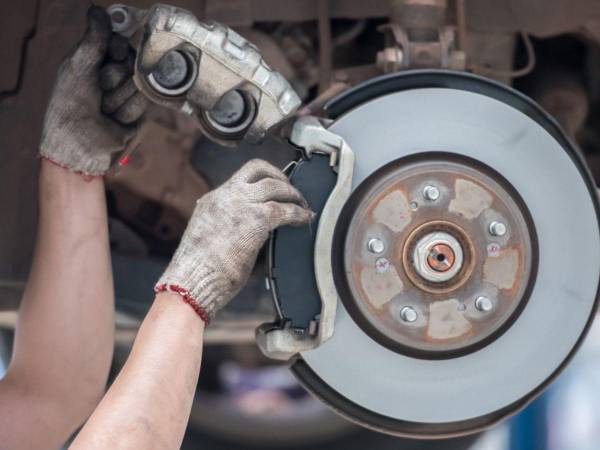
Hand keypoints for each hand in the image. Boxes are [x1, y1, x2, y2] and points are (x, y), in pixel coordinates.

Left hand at [39, 6, 147, 175]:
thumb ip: (94, 39)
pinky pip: (144, 101)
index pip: (121, 41)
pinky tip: (114, 119)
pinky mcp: (141, 111)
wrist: (79, 145)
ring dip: (118, 98)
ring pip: (139, 82)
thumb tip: (97, 9)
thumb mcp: (78, 67)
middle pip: (133, 61)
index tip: (110, 56)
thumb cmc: (70, 106)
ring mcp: (129, 92)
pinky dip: (126, 111)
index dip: (118, 48)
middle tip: (99, 90)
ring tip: (104, 109)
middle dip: (115, 77)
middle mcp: (115, 74)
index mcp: (97, 60)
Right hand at [155, 159, 313, 322]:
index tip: (273, 185)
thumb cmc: (199, 270)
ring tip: (302, 205)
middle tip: (291, 190)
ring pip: (274, 185)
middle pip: (258, 168)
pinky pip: (285, 209)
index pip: (240, 178)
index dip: (262, 178)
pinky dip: (298, 213)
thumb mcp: (209, 238)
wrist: (192, 280)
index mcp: (212, 201)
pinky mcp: (256, 220)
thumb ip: (226, 227)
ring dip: (292, 193)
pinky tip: (304, 219)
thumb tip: (245, 232)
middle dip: (279, 176)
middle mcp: (226, 196)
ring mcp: (240, 205)